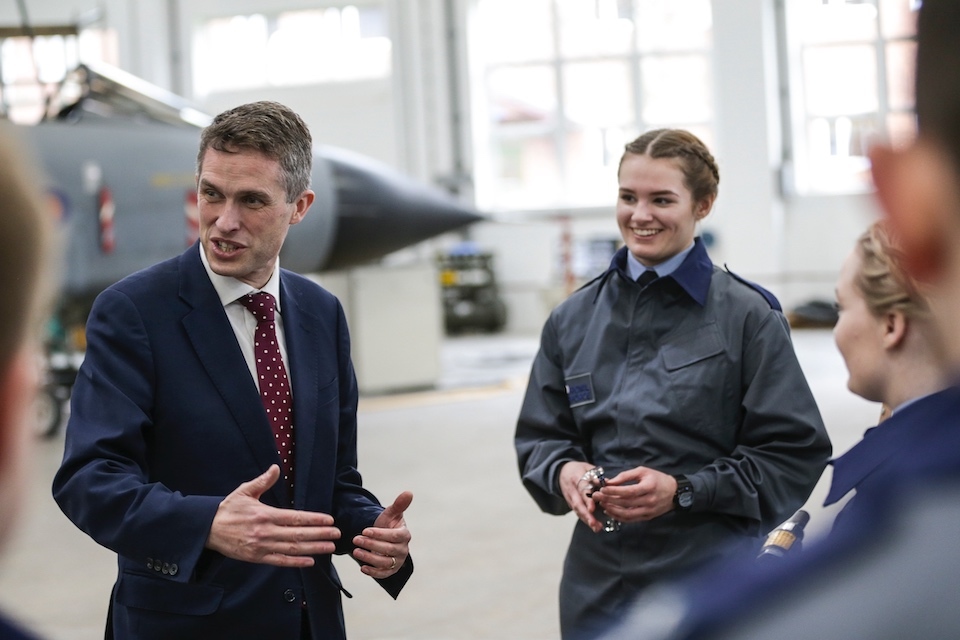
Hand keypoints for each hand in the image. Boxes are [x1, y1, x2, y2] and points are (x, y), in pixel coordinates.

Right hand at [206, 465, 340, 566]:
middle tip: (337, 534)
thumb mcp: (244, 491)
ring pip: (292, 549)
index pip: (295, 518)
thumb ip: (263, 481)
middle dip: (320, 534)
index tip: (329, 520)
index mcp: (265, 514)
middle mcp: (265, 532)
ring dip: (313, 548)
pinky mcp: (256, 558)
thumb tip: (275, 468)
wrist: (207, 530)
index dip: (314, 519)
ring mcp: (261, 547)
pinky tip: (310, 561)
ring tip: (329, 546)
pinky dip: (296, 562)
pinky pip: (279, 561)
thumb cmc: (228, 509)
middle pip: (298, 535)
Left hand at [352, 491, 412, 578]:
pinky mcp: (391, 571)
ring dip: (369, 558)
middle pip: (388, 549)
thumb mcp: (390, 514)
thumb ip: (399, 504)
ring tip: (355, 551)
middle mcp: (403, 549)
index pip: (394, 536)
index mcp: (405, 535)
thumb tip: (409, 492)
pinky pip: (383, 574)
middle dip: (371, 544)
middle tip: (356, 539)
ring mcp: (397, 561)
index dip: (380, 534)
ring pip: (385, 562)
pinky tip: (362, 567)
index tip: (365, 530)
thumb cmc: (387, 524)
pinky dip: (373, 572)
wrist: (383, 537)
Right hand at [559, 461, 604, 532]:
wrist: (562, 471)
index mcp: (576, 478)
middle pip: (578, 504)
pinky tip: (594, 526)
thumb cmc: (578, 469)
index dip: (587, 500)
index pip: (582, 490)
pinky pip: (578, 512)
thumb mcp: (587, 467)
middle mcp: (572, 490)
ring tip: (597, 528)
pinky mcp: (571, 504)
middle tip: (595, 524)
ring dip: (587, 520)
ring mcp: (570, 498)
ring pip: (577, 510)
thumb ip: (596, 475)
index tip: (592, 509)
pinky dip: (585, 519)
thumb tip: (608, 483)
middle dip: (586, 515)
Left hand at [593, 467, 676, 522]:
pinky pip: (631, 519)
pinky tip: (610, 512)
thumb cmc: (657, 479)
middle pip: (626, 503)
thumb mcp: (643, 471)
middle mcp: (649, 500)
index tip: (602, 489)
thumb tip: (609, 482)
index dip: (614, 491)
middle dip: (609, 500)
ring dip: (612, 510)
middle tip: (596, 497)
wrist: (675, 492)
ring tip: (602, 504)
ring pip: (627, 514)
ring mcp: (649, 511)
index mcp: (648, 487)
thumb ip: (626, 476)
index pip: (628, 491)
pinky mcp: (648, 517)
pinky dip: (619, 517)